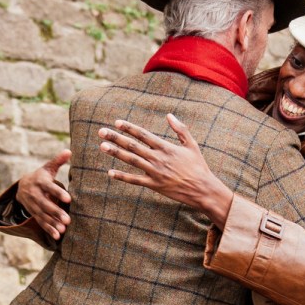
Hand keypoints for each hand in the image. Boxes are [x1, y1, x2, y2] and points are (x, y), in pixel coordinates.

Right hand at [15, 149, 71, 240]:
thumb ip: (58, 161)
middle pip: (45, 204)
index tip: (69, 198)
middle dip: (56, 212)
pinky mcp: (33, 213)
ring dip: (53, 223)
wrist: (21, 186)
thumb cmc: (40, 176)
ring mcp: (33, 205)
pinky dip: (48, 229)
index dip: (58, 193)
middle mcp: (35, 194)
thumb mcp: (47, 168)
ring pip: (43, 215)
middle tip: (68, 219)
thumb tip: (70, 151)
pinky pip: (41, 222)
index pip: (49, 187)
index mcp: (40, 181)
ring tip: (64, 229)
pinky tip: (57, 236)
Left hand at [98, 114, 233, 229]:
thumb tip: (169, 115)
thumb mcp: (192, 145)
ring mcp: (155, 172)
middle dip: (116, 137)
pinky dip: (122, 177)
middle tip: (102, 131)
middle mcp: (158, 158)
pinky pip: (135, 180)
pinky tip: (110, 172)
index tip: (117, 122)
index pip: (143, 134)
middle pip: (133, 145)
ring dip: (116, 153)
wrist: (202, 189)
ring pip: (131, 160)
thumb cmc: (198, 166)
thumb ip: (180, 129)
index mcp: (166, 147)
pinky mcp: (154, 185)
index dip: (129, 128)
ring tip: (102, 146)